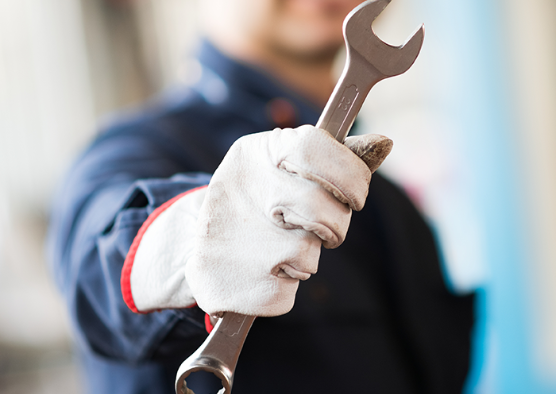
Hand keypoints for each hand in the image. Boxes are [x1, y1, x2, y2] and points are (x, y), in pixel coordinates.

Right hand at [122, 125, 391, 316]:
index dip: (349, 177)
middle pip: (323, 212)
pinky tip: (259, 270)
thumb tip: (384, 144)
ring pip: (307, 257)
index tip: (352, 196)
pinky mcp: (226, 284)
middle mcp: (238, 189)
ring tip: (276, 246)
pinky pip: (287, 293)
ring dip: (305, 257)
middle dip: (333, 226)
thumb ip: (337, 158)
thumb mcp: (290, 166)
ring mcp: (229, 238)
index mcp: (256, 153)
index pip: (318, 149)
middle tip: (315, 226)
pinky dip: (283, 286)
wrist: (195, 241)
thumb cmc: (259, 199)